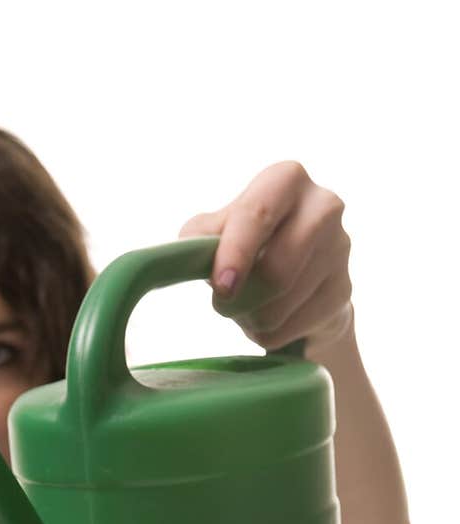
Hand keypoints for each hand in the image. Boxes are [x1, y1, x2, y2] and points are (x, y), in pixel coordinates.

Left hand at [177, 160, 354, 358]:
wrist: (297, 278)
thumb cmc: (251, 248)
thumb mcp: (220, 231)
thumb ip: (201, 235)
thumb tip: (190, 253)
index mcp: (286, 179)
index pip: (256, 215)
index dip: (235, 254)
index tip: (222, 287)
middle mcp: (323, 206)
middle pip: (276, 271)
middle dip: (240, 299)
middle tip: (224, 304)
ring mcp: (340, 248)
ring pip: (281, 306)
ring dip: (252, 320)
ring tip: (249, 309)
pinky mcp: (344, 290)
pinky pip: (292, 328)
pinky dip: (270, 334)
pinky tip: (272, 320)